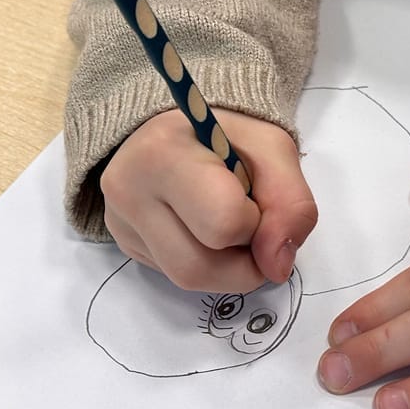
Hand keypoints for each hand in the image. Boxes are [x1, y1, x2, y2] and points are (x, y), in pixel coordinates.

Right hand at [101, 108, 318, 291]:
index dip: (256, 223)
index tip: (254, 198)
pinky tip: (203, 229)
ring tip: (230, 229)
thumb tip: (277, 267)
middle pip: (199, 267)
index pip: (223, 223)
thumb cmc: (227, 134)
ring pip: (186, 280)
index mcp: (162, 153)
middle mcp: (127, 191)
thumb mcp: (273, 148)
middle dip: (243, 260)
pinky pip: (173, 276)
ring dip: (227, 269)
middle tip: (249, 224)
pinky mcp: (124, 244)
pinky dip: (205, 264)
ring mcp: (119, 222)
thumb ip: (290, 204)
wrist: (180, 128)